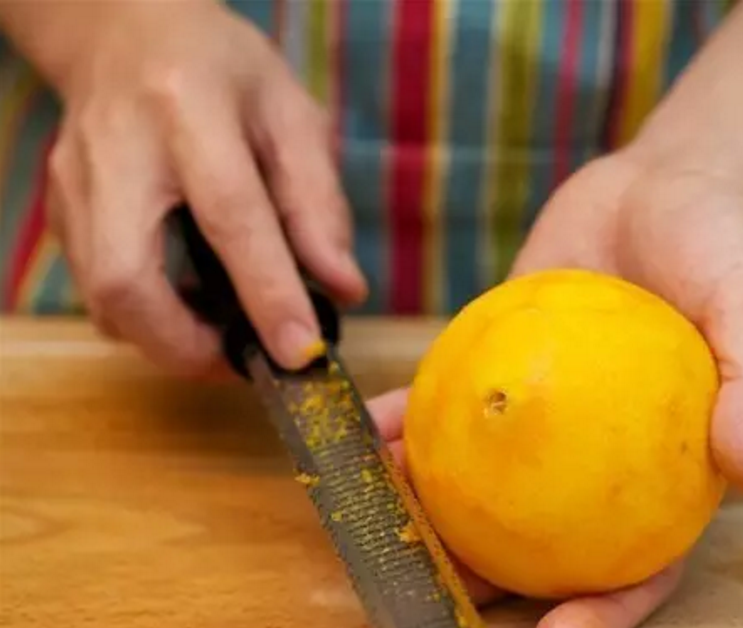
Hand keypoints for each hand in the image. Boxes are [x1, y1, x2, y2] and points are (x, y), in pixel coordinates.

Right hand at [44, 2, 365, 374]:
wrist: (124, 33)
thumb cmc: (221, 69)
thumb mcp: (290, 114)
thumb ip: (318, 201)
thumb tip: (343, 287)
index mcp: (188, 108)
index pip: (230, 215)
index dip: (267, 292)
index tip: (301, 351)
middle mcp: (117, 150)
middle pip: (128, 278)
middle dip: (187, 345)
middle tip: (246, 362)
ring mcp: (75, 184)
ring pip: (103, 299)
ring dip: (166, 341)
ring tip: (225, 340)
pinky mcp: (61, 210)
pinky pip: (97, 290)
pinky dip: (147, 318)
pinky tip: (190, 309)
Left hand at [365, 149, 742, 627]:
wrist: (664, 181)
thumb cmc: (723, 249)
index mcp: (664, 471)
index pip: (643, 563)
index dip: (606, 611)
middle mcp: (596, 461)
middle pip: (547, 545)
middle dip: (493, 584)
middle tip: (439, 595)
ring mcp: (541, 420)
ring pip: (484, 488)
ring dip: (431, 515)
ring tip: (383, 520)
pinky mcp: (495, 367)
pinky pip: (446, 406)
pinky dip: (406, 423)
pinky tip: (365, 432)